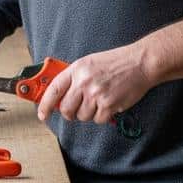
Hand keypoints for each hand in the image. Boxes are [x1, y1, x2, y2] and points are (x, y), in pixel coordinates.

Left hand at [36, 43, 152, 124]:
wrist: (140, 63)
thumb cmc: (116, 62)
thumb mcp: (89, 63)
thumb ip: (74, 78)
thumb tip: (61, 97)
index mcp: (76, 69)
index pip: (54, 89)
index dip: (45, 104)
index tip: (42, 114)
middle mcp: (84, 82)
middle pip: (66, 109)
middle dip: (70, 113)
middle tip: (78, 109)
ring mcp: (96, 94)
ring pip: (82, 116)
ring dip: (89, 113)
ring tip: (99, 100)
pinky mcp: (109, 105)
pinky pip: (98, 120)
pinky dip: (103, 116)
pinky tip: (109, 104)